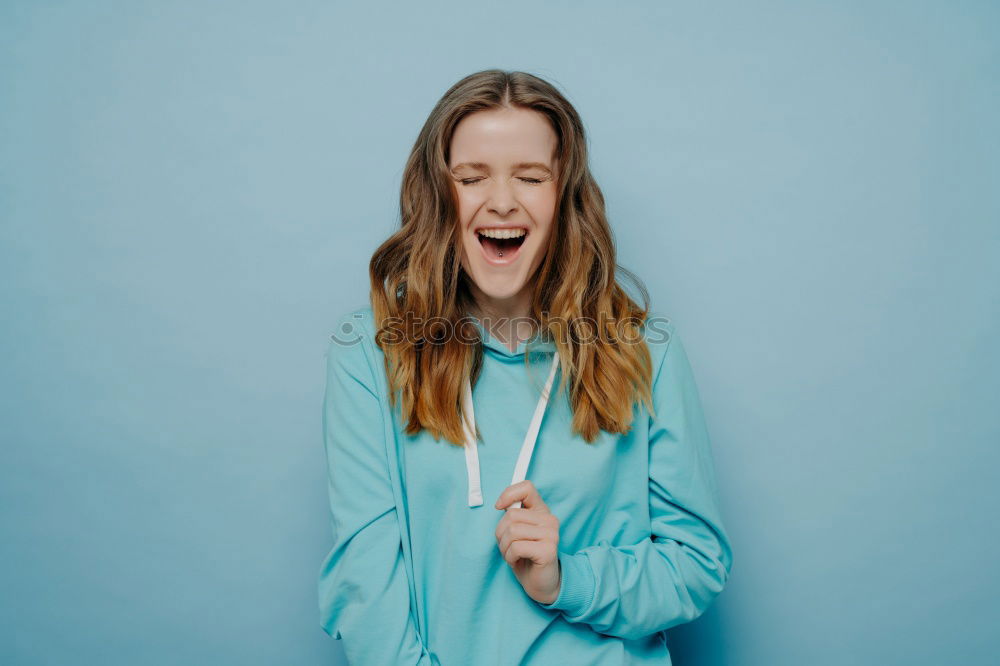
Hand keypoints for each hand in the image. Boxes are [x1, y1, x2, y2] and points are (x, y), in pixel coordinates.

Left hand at [494, 480, 561, 604]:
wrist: (542, 584)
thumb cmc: (526, 556)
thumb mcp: (518, 532)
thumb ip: (514, 516)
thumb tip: (501, 505)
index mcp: (541, 511)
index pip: (526, 488)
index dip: (508, 494)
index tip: (499, 507)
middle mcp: (549, 520)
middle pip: (511, 515)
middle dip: (500, 533)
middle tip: (507, 546)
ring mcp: (551, 534)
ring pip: (512, 531)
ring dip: (504, 547)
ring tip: (512, 555)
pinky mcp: (548, 550)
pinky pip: (516, 547)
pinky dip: (510, 557)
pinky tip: (517, 561)